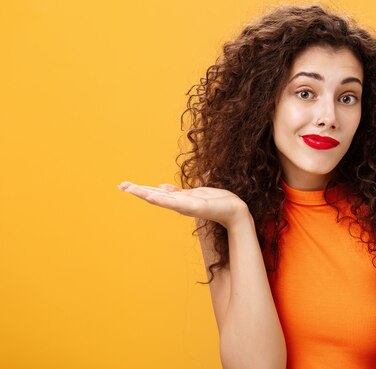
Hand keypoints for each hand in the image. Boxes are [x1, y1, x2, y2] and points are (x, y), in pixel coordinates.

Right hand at [118, 181, 248, 228]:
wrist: (234, 210)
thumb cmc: (216, 202)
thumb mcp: (194, 194)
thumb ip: (177, 192)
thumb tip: (160, 186)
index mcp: (178, 200)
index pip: (155, 193)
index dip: (140, 189)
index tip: (123, 185)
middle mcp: (179, 205)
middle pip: (154, 196)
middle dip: (138, 191)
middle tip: (121, 186)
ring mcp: (186, 206)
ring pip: (163, 200)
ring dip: (147, 194)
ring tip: (133, 190)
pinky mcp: (195, 207)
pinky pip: (177, 202)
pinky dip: (165, 200)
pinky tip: (154, 195)